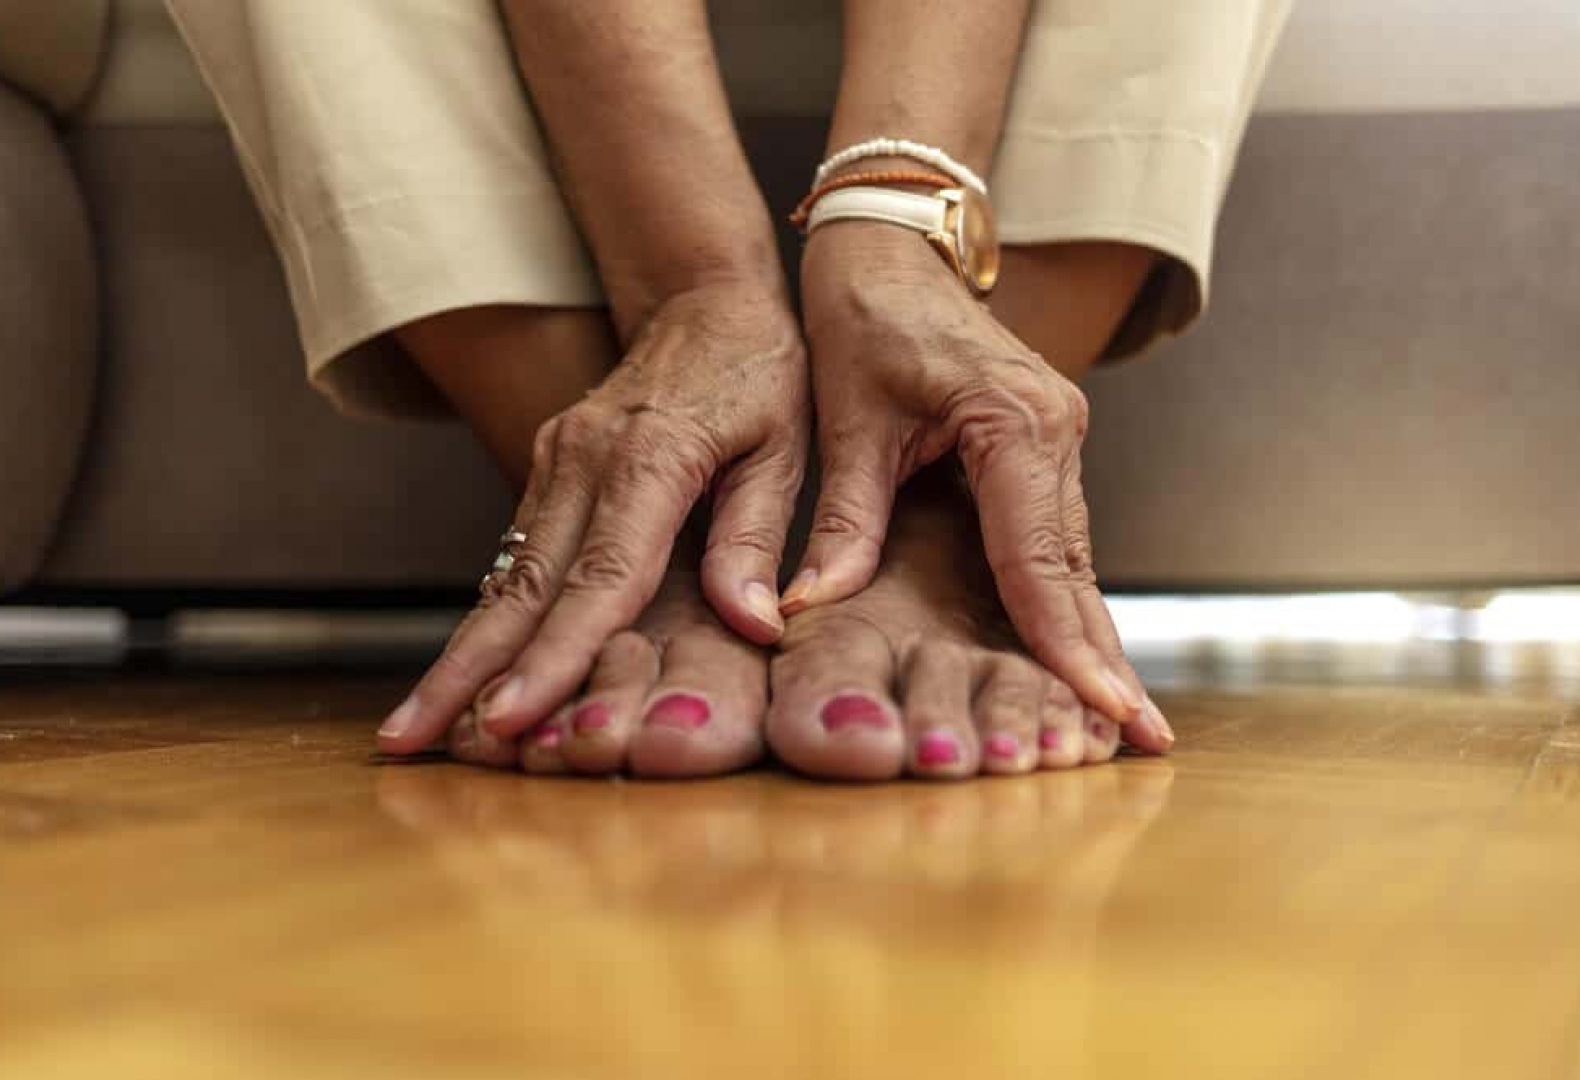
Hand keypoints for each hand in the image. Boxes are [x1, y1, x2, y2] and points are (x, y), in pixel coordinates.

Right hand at [379, 284, 807, 752]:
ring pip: (503, 576)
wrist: (706, 297)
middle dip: (465, 672)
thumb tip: (753, 625)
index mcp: (651, 458)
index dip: (555, 655)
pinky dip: (485, 618)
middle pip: (522, 587)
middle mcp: (583, 460)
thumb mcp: (786, 448)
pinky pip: (513, 556)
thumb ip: (757, 537)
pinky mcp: (547, 467)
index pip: (599, 577)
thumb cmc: (761, 374)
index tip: (511, 718)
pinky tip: (459, 672)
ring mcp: (555, 461)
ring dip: (457, 653)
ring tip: (414, 724)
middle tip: (411, 739)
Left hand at [788, 222, 1155, 735]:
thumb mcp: (847, 421)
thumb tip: (814, 607)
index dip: (1064, 642)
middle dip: (1101, 657)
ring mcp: (1058, 436)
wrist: (892, 247)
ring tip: (1118, 717)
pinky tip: (1075, 651)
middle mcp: (1055, 430)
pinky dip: (1062, 596)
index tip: (1103, 710)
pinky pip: (1056, 536)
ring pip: (1074, 558)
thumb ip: (842, 518)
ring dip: (1089, 634)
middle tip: (1142, 740)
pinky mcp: (1043, 445)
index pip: (1038, 558)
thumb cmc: (864, 318)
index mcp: (1014, 422)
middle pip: (1076, 568)